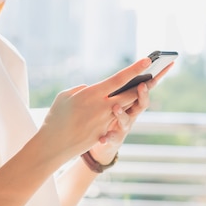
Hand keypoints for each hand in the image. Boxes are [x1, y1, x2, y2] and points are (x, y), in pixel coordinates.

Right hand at [37, 56, 152, 160]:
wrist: (52, 145)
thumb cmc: (56, 118)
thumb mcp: (65, 96)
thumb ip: (81, 90)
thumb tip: (91, 89)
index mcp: (93, 93)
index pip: (119, 78)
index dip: (135, 69)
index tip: (147, 60)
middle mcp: (103, 107)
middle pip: (130, 94)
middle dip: (143, 86)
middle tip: (154, 77)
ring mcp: (105, 121)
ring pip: (126, 108)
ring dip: (133, 100)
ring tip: (142, 90)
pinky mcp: (103, 133)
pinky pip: (114, 121)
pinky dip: (118, 114)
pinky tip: (121, 110)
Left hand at [89, 61, 174, 163]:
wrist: (108, 141)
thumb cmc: (114, 113)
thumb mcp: (118, 97)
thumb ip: (120, 84)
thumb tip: (117, 68)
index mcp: (133, 101)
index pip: (146, 87)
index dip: (155, 76)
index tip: (154, 64)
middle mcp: (133, 114)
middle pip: (141, 104)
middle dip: (142, 95)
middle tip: (142, 85)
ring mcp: (124, 127)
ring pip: (126, 121)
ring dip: (122, 114)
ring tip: (115, 107)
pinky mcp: (114, 139)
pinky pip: (111, 138)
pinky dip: (107, 138)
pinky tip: (102, 139)